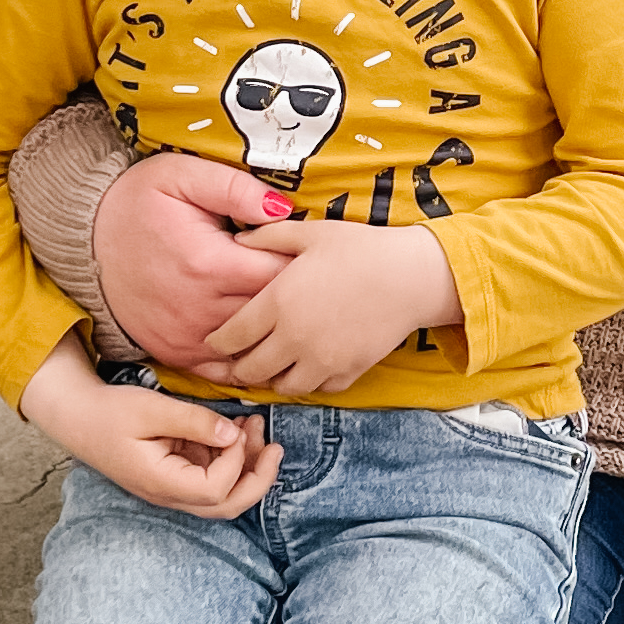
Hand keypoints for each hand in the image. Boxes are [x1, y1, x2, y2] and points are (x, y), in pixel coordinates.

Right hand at [20, 333, 278, 520]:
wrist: (79, 417)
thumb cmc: (110, 412)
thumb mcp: (152, 409)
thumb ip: (195, 422)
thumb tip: (234, 433)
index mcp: (162, 483)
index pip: (215, 490)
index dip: (235, 462)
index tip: (237, 428)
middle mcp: (171, 494)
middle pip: (227, 506)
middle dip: (258, 479)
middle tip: (275, 446)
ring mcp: (173, 488)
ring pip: (223, 494)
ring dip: (246, 465)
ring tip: (255, 426)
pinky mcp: (175, 475)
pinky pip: (211, 476)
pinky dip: (229, 456)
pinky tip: (236, 429)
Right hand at [90, 153, 287, 364]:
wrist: (83, 240)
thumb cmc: (137, 203)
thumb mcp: (183, 176)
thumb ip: (237, 189)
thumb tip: (283, 209)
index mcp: (209, 264)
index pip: (281, 274)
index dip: (301, 263)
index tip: (305, 251)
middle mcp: (200, 309)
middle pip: (274, 314)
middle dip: (294, 297)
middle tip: (305, 281)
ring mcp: (186, 337)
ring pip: (254, 344)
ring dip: (273, 328)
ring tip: (286, 308)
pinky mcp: (174, 352)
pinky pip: (223, 368)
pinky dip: (245, 356)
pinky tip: (258, 338)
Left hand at [195, 220, 462, 400]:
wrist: (411, 275)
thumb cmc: (360, 248)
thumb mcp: (310, 233)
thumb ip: (268, 237)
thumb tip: (237, 240)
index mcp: (278, 304)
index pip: (230, 337)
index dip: (215, 344)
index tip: (213, 342)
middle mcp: (294, 339)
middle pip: (249, 370)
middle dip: (236, 369)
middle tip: (232, 363)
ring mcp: (322, 361)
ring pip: (281, 388)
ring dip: (271, 379)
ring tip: (270, 367)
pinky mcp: (348, 373)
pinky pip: (318, 390)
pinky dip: (308, 383)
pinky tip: (307, 367)